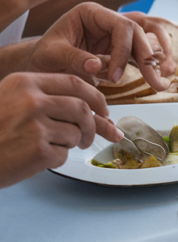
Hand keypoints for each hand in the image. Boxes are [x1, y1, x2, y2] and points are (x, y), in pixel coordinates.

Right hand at [0, 72, 122, 187]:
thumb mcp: (9, 99)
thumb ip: (43, 95)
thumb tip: (89, 102)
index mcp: (25, 83)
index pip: (75, 83)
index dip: (95, 96)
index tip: (104, 108)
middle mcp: (31, 101)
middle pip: (82, 108)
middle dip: (93, 124)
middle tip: (92, 135)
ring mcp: (35, 126)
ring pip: (75, 132)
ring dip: (71, 143)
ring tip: (54, 147)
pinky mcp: (37, 150)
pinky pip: (63, 154)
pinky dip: (56, 158)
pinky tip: (37, 158)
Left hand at [26, 3, 173, 90]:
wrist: (40, 65)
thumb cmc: (42, 57)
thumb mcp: (51, 55)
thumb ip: (74, 58)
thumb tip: (97, 66)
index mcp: (91, 13)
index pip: (121, 26)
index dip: (123, 51)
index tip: (114, 77)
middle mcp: (107, 20)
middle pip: (138, 34)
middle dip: (148, 58)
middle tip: (155, 81)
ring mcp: (115, 34)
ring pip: (145, 43)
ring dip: (156, 61)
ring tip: (163, 80)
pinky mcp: (119, 49)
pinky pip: (140, 54)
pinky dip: (150, 65)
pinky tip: (159, 77)